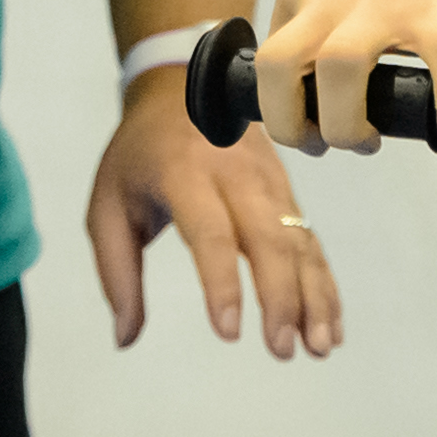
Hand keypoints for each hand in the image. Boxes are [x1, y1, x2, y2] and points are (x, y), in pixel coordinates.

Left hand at [91, 73, 342, 355]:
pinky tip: (329, 325)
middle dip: (280, 297)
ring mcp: (269, 180)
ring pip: (299, 241)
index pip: (211, 233)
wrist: (180, 87)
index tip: (228, 332)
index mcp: (183, 173)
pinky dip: (324, 284)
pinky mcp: (287, 191)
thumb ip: (116, 273)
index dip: (222, 283)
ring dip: (313, 296)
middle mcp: (235, 174)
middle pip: (269, 237)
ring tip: (318, 348)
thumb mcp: (107, 206)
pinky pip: (310, 241)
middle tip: (280, 350)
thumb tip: (125, 338)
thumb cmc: (137, 156)